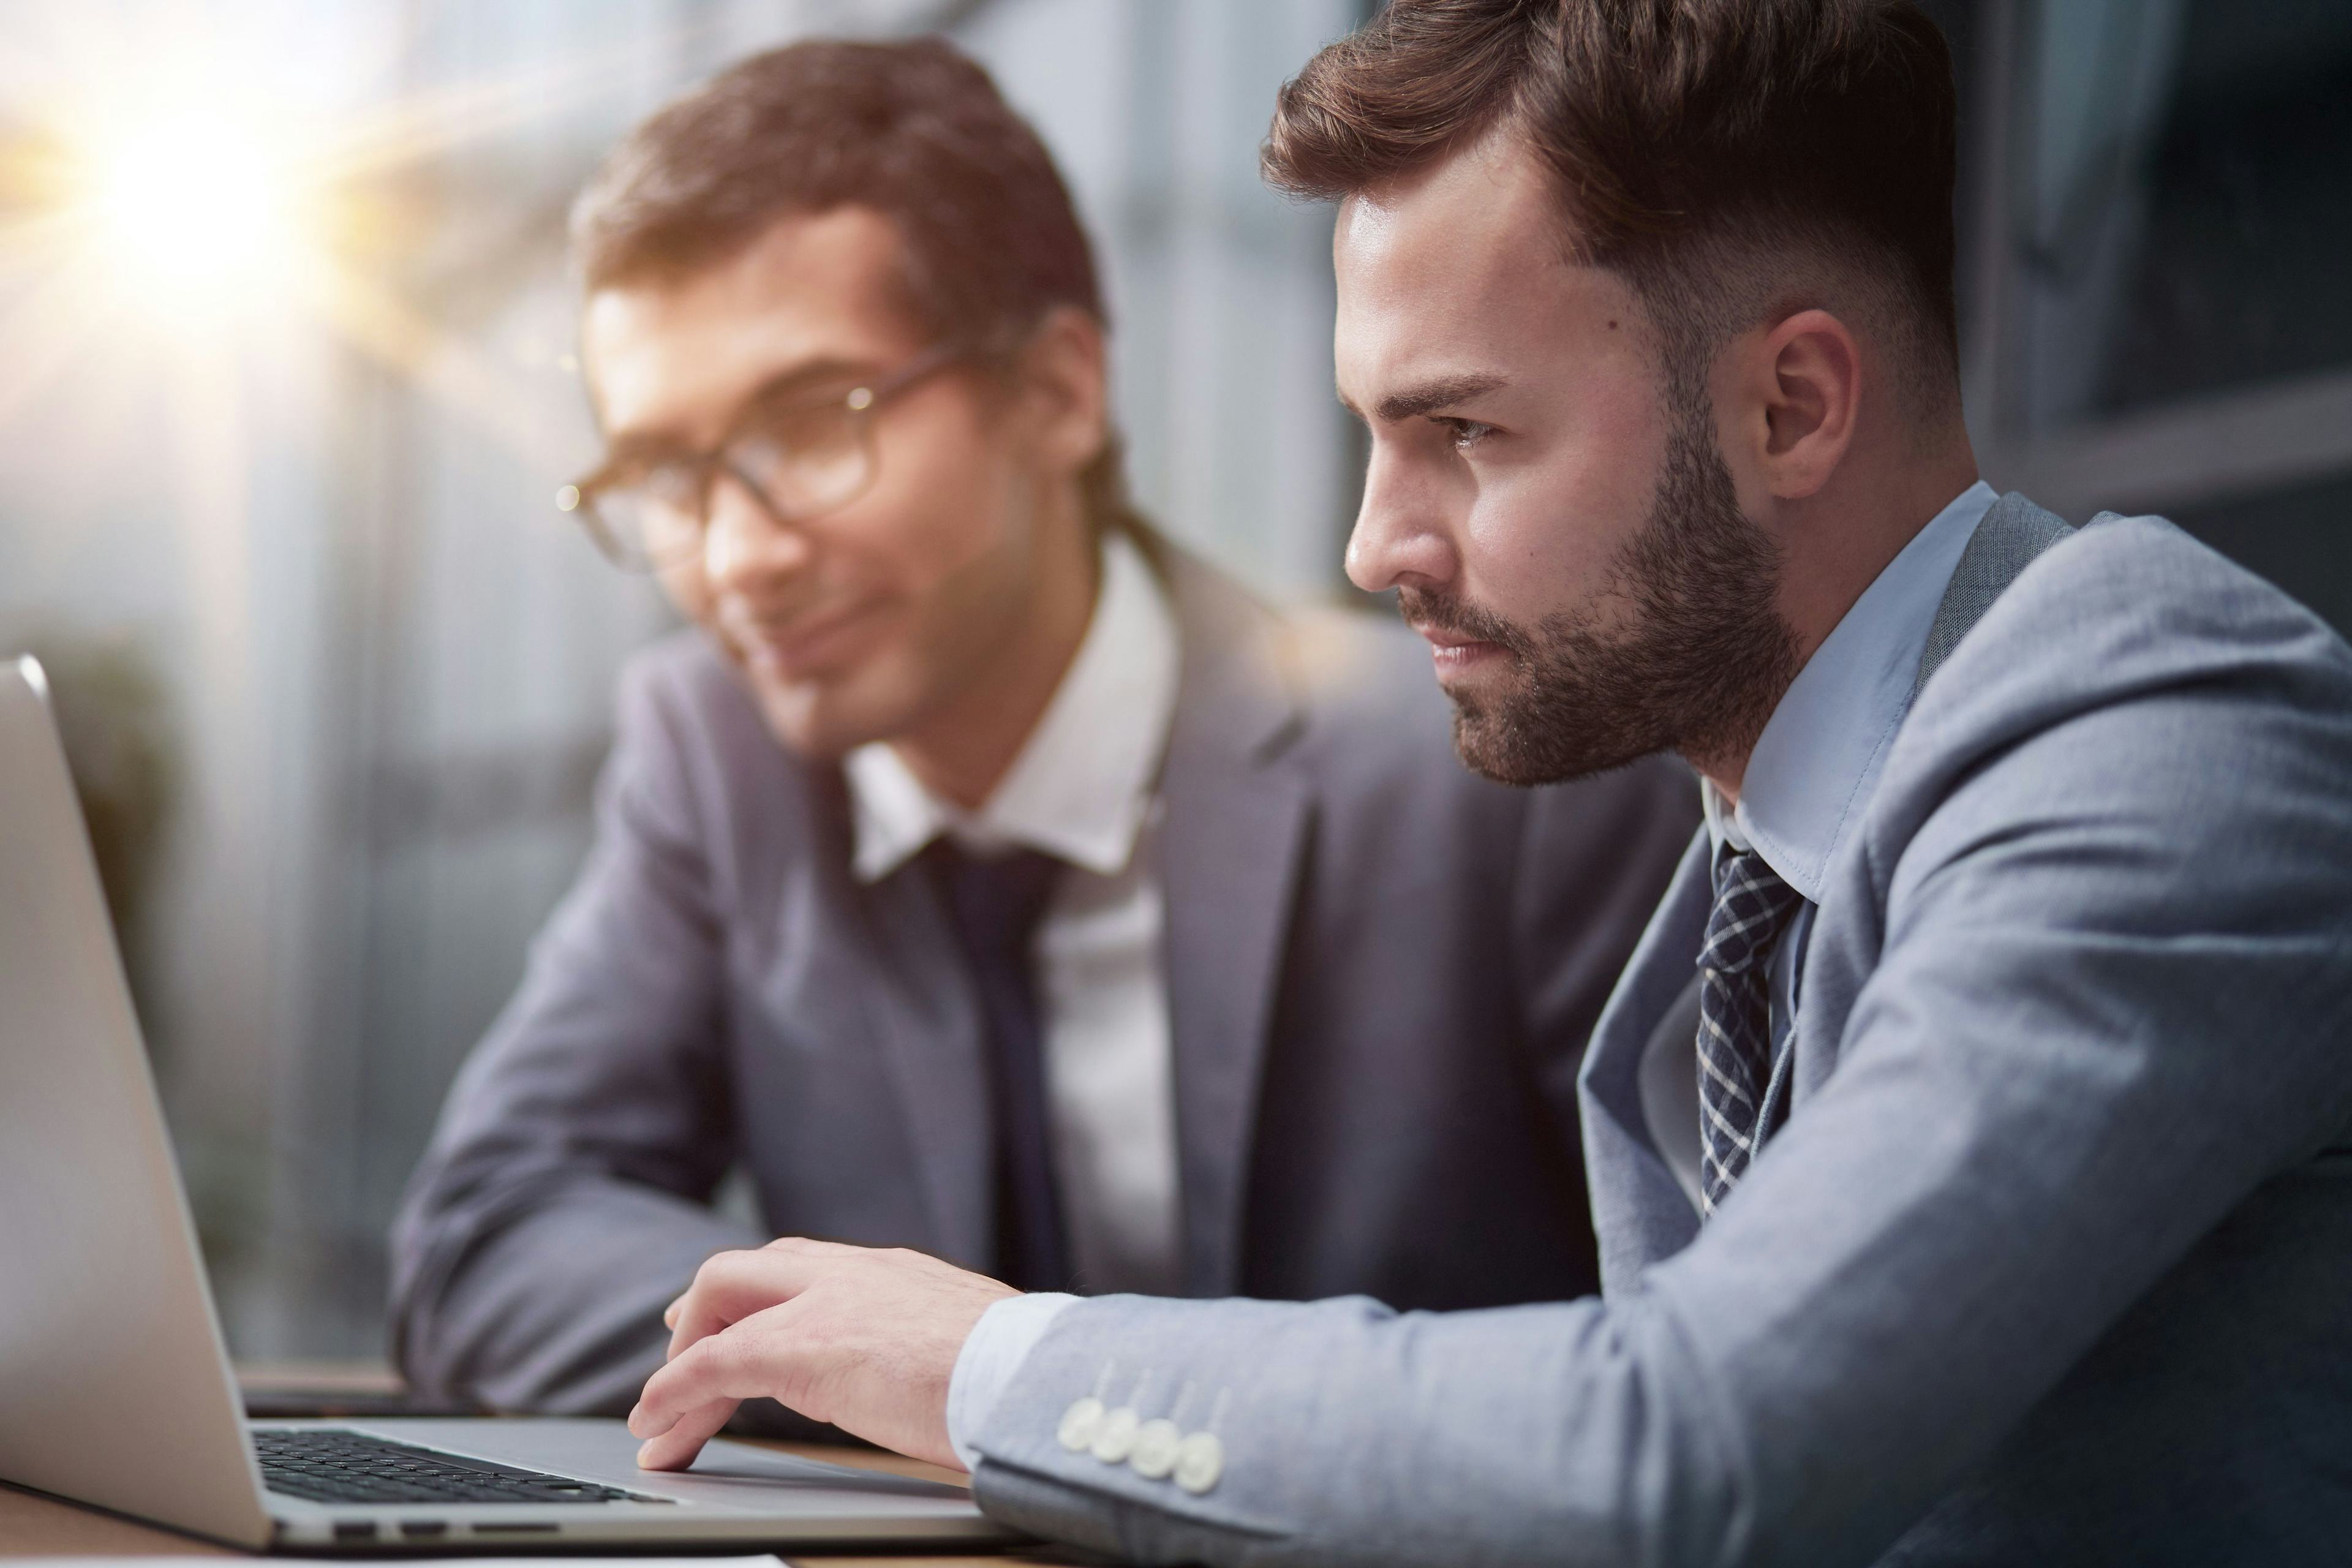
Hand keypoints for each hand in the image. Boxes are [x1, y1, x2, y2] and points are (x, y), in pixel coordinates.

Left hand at [627, 1237, 1018, 1472]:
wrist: (1029, 1378)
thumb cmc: (1019, 1378)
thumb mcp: (972, 1351)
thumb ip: (938, 1350)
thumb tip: (947, 1385)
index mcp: (896, 1274)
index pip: (806, 1267)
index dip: (760, 1297)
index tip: (739, 1331)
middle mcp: (854, 1270)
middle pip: (749, 1267)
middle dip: (704, 1312)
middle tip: (678, 1355)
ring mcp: (824, 1300)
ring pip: (719, 1299)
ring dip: (683, 1362)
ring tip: (659, 1420)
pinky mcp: (800, 1345)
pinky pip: (713, 1362)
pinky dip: (674, 1392)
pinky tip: (657, 1426)